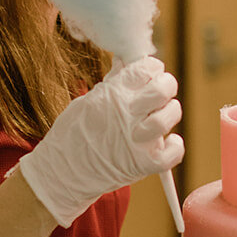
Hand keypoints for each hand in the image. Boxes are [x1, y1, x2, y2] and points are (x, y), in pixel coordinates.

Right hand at [19, 57, 182, 227]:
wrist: (61, 173)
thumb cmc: (72, 135)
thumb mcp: (86, 100)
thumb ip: (112, 83)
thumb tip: (128, 63)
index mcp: (112, 94)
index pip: (147, 68)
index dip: (152, 68)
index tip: (150, 73)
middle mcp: (126, 114)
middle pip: (164, 88)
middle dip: (166, 84)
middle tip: (160, 91)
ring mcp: (137, 140)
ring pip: (171, 115)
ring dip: (170, 112)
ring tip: (161, 115)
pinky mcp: (143, 164)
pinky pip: (174, 152)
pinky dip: (175, 146)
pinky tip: (167, 141)